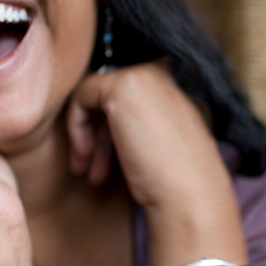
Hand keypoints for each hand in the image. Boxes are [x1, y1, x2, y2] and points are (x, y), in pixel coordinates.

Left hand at [66, 61, 232, 218]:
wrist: (189, 193)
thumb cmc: (177, 180)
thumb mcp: (162, 140)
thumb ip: (144, 119)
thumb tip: (113, 121)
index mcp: (180, 83)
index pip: (133, 94)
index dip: (115, 125)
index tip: (108, 158)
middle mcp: (164, 71)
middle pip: (113, 95)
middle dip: (99, 134)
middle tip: (92, 169)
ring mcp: (144, 73)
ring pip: (96, 95)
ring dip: (87, 134)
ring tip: (86, 172)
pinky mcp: (123, 84)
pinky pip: (83, 94)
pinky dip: (76, 125)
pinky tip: (84, 154)